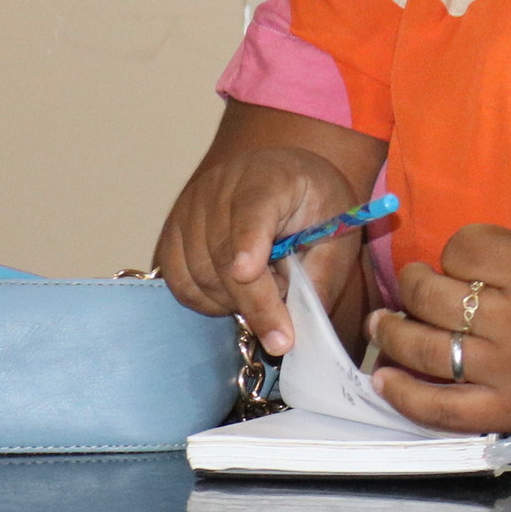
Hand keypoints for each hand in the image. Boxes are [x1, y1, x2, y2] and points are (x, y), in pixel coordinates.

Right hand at [153, 143, 361, 354]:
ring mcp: (189, 209)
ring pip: (198, 275)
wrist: (285, 178)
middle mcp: (220, 188)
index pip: (253, 210)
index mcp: (270, 178)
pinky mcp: (172, 233)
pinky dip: (207, 301)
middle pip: (223, 254)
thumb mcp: (338, 233)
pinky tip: (236, 295)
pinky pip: (180, 283)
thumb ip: (322, 275)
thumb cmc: (315, 206)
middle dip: (253, 300)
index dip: (248, 242)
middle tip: (284, 332)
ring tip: (267, 292)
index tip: (248, 272)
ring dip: (233, 302)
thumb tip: (300, 326)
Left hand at [366, 124, 510, 432]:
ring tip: (383, 322)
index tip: (473, 255)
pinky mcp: (509, 411)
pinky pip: (442, 408)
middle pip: (433, 297)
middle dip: (415, 285)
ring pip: (426, 349)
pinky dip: (405, 395)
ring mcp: (510, 370)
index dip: (461, 247)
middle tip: (415, 282)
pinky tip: (384, 378)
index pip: (462, 249)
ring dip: (393, 333)